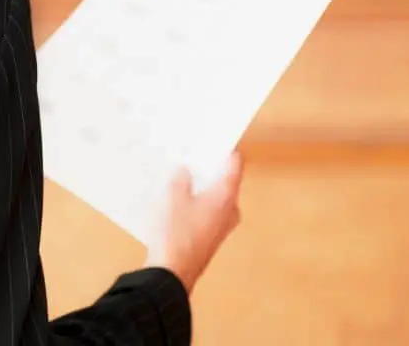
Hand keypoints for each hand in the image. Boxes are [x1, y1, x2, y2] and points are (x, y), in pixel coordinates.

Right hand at [145, 152, 243, 293]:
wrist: (172, 272)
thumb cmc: (176, 231)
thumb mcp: (172, 196)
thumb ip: (180, 178)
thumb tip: (185, 170)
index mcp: (226, 195)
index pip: (236, 163)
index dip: (225, 147)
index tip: (212, 136)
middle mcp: (231, 209)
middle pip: (226, 179)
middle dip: (210, 166)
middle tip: (191, 152)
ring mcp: (222, 225)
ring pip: (216, 196)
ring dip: (202, 184)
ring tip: (181, 172)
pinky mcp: (211, 236)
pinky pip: (208, 210)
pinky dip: (198, 200)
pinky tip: (178, 197)